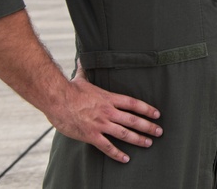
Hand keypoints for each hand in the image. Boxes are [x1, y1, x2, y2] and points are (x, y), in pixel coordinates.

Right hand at [47, 62, 162, 163]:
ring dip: (138, 139)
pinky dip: (117, 154)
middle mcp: (108, 111)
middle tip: (159, 131)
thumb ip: (85, 70)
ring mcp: (101, 124)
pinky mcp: (91, 135)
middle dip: (148, 126)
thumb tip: (82, 58)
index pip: (133, 104)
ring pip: (124, 134)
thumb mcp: (81, 78)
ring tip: (149, 143)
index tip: (157, 114)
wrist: (57, 100)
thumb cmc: (69, 89)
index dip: (147, 109)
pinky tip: (126, 159)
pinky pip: (107, 147)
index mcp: (109, 98)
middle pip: (133, 120)